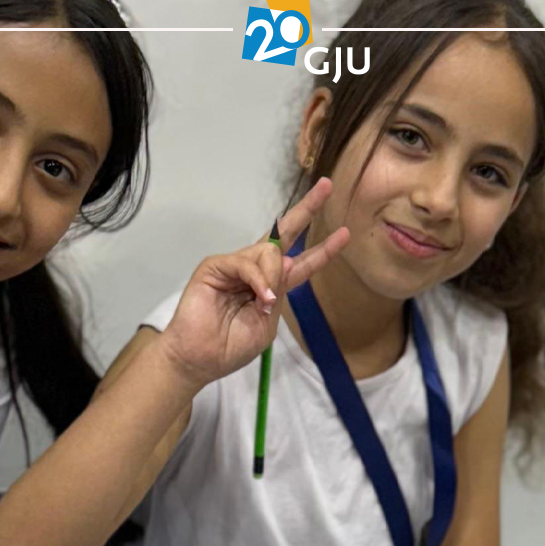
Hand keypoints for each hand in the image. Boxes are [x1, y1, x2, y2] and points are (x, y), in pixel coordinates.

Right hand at [154, 178, 349, 388]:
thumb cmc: (231, 348)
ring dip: (273, 276)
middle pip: (284, 235)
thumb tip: (286, 260)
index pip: (301, 263)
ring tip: (264, 302)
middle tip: (326, 186)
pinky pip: (246, 262)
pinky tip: (260, 298)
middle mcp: (255, 271)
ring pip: (269, 251)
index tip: (345, 234)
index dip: (323, 250)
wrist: (199, 359)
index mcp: (272, 287)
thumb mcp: (266, 324)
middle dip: (306, 210)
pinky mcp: (216, 265)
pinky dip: (258, 279)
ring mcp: (235, 266)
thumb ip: (280, 294)